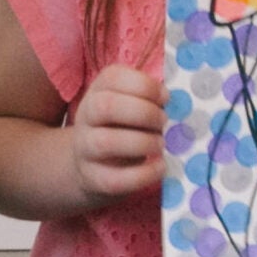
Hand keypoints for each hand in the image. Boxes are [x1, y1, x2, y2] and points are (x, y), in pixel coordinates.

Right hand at [71, 64, 166, 204]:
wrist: (89, 165)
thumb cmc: (121, 127)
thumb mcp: (129, 104)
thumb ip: (148, 97)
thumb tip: (171, 99)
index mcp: (98, 91)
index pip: (113, 77)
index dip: (145, 86)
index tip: (165, 98)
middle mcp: (86, 117)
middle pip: (105, 106)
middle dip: (144, 113)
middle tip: (163, 122)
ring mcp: (86, 149)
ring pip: (106, 142)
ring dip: (143, 142)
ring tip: (160, 144)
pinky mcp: (94, 178)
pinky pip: (115, 179)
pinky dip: (144, 174)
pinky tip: (160, 166)